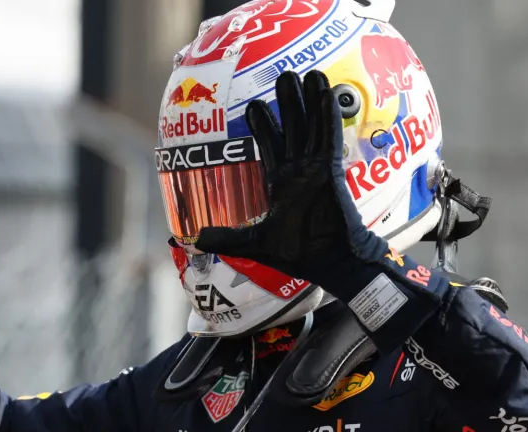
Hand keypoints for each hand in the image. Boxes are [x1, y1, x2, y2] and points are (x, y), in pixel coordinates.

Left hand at [194, 70, 387, 285]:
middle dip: (288, 102)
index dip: (264, 125)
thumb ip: (227, 238)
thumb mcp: (253, 243)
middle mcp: (298, 170)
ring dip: (309, 100)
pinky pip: (328, 137)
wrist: (326, 263)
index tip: (257, 104)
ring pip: (311, 126)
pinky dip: (327, 116)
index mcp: (281, 183)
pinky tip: (325, 94)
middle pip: (293, 128)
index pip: (270, 146)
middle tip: (284, 74)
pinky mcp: (330, 170)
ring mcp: (315, 168)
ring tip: (308, 72)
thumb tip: (196, 239)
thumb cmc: (298, 254)